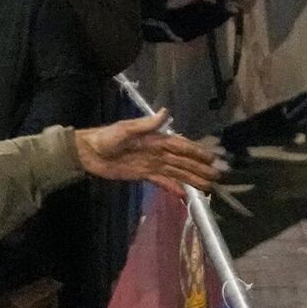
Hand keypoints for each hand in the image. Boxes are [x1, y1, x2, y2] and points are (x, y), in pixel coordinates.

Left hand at [71, 110, 224, 198]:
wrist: (88, 152)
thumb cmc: (106, 137)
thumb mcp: (125, 129)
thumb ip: (147, 124)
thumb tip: (166, 112)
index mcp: (156, 139)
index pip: (181, 146)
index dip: (197, 152)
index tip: (212, 159)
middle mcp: (158, 152)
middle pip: (183, 162)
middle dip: (200, 169)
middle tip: (218, 177)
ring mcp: (151, 164)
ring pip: (176, 172)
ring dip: (191, 179)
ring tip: (208, 188)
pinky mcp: (142, 175)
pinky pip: (161, 182)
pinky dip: (173, 188)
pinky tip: (184, 195)